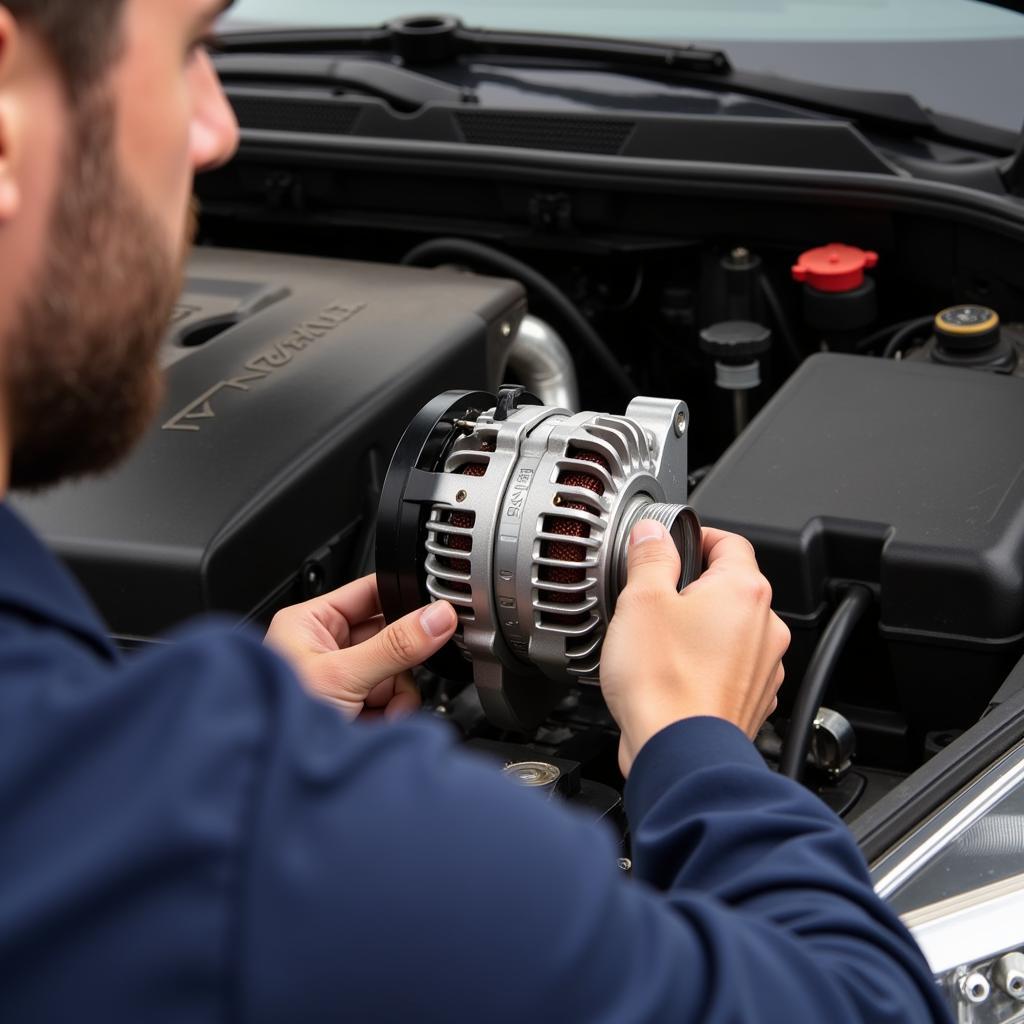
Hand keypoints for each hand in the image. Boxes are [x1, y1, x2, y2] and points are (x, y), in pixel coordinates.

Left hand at [265, 574, 457, 719]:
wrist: (274, 775)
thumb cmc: (278, 719)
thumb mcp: (343, 675)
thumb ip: (396, 645)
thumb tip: (437, 618)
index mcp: (311, 622)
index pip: (370, 594)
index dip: (402, 601)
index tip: (434, 611)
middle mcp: (325, 647)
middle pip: (389, 639)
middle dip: (397, 667)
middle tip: (391, 680)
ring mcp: (340, 680)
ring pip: (395, 674)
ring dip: (395, 697)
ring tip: (380, 713)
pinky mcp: (352, 709)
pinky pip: (390, 701)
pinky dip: (391, 715)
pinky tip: (377, 726)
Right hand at [600, 522, 789, 775]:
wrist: (680, 753)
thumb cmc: (664, 683)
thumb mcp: (641, 601)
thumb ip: (651, 557)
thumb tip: (653, 533)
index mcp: (743, 590)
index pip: (730, 542)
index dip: (699, 537)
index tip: (675, 544)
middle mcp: (765, 626)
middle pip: (731, 587)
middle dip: (695, 587)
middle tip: (656, 596)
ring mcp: (763, 667)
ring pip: (732, 631)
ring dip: (702, 629)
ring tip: (660, 642)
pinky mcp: (752, 700)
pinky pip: (731, 669)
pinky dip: (707, 666)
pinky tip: (673, 675)